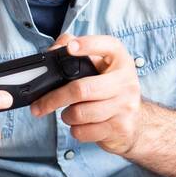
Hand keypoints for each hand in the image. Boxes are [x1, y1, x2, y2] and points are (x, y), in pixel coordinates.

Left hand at [29, 33, 143, 155]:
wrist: (137, 123)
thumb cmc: (110, 89)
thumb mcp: (100, 67)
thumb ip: (78, 52)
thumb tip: (54, 49)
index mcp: (121, 61)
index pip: (108, 46)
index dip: (88, 45)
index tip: (70, 48)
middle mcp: (127, 82)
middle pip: (81, 89)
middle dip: (54, 98)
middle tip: (38, 105)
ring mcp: (125, 106)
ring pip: (80, 113)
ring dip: (66, 116)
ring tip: (69, 113)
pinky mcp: (120, 128)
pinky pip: (84, 131)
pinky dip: (75, 130)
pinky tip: (81, 125)